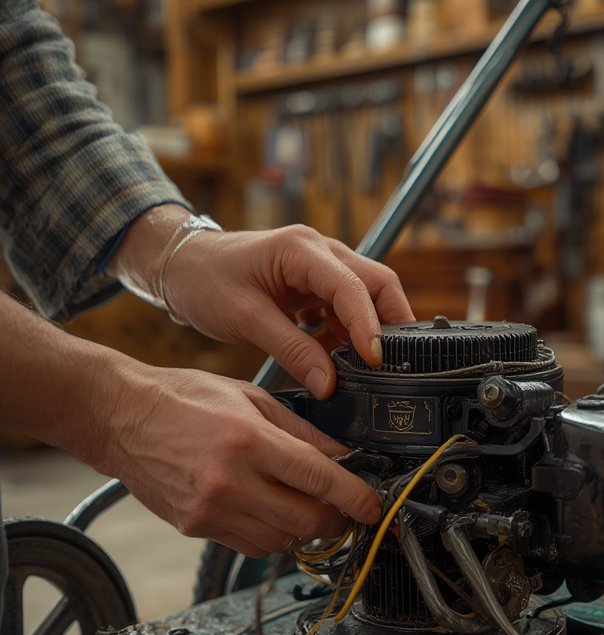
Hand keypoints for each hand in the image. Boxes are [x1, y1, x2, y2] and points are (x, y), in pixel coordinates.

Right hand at [105, 363, 382, 556]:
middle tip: (346, 509)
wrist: (120, 417)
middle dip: (336, 520)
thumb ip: (301, 431)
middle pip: (306, 521)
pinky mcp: (196, 528)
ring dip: (303, 528)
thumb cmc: (183, 398)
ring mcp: (210, 510)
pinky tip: (269, 511)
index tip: (375, 506)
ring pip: (282, 541)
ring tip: (303, 505)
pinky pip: (251, 545)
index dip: (356, 497)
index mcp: (248, 441)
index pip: (319, 480)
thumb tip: (344, 455)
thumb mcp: (250, 399)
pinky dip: (271, 534)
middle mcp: (230, 481)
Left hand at [162, 224, 413, 397]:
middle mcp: (320, 252)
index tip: (375, 360)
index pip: (353, 286)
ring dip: (366, 333)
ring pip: (366, 298)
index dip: (369, 325)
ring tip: (357, 370)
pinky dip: (346, 336)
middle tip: (392, 365)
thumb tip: (329, 384)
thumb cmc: (205, 280)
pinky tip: (331, 359)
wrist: (182, 265)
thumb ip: (290, 350)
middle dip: (390, 324)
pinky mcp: (315, 285)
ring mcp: (320, 267)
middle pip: (377, 284)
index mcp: (302, 250)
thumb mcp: (244, 318)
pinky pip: (345, 310)